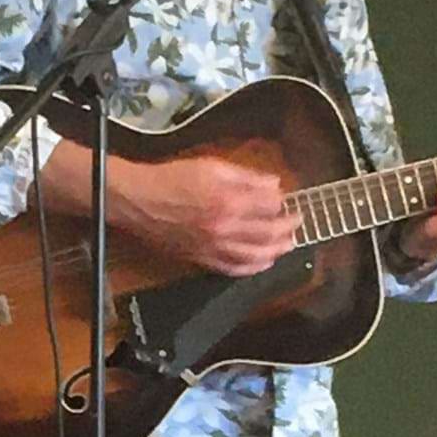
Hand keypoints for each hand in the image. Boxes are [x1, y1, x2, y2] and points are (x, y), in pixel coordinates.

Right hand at [112, 154, 297, 276]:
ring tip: (288, 243)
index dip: (282, 200)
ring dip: (278, 250)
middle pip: (270, 232)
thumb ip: (245, 176)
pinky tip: (263, 263)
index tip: (285, 197)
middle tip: (297, 220)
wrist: (139, 200)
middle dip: (288, 226)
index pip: (270, 205)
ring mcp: (215, 247)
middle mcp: (225, 228)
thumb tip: (273, 184)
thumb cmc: (171, 179)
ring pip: (257, 256)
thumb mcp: (210, 166)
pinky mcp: (202, 259)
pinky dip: (253, 268)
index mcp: (229, 201)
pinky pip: (234, 270)